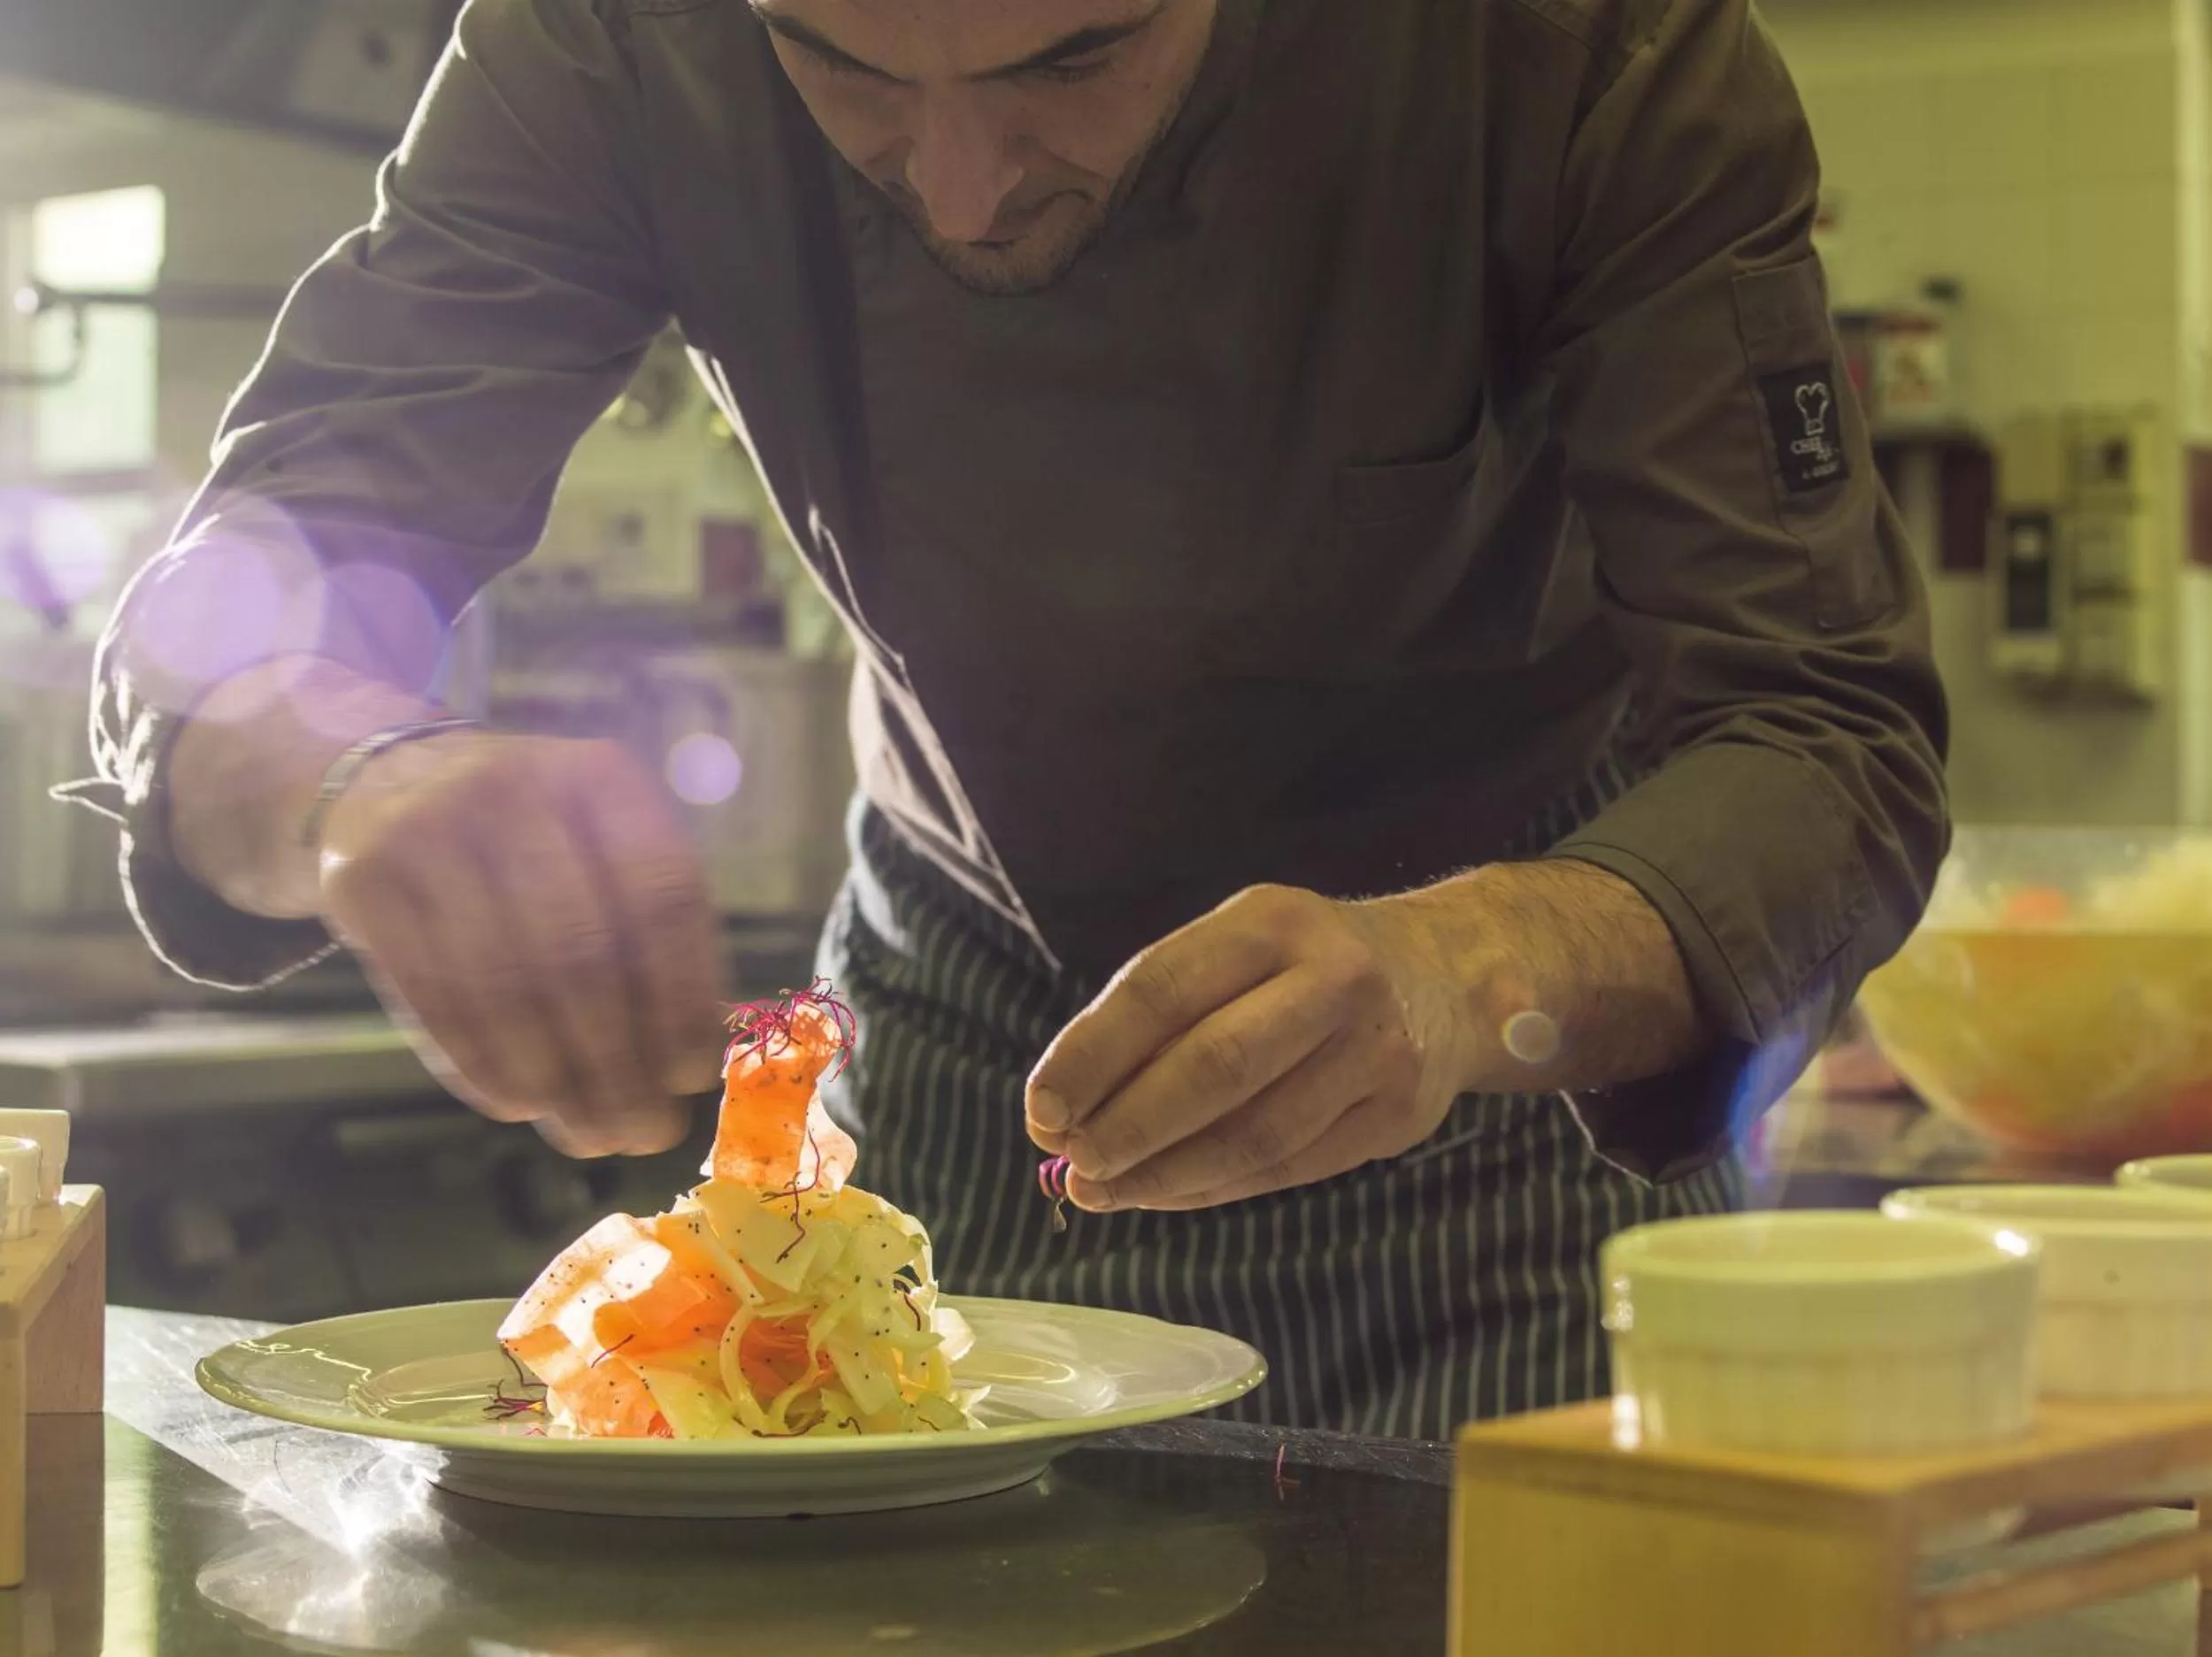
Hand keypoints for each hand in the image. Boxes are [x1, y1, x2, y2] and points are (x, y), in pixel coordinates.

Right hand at [317, 730, 725, 1157]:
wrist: (383, 786)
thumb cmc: (527, 840)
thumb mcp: (597, 842)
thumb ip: (647, 929)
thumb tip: (687, 1066)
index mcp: (600, 776)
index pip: (663, 895)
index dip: (683, 994)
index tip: (692, 1075)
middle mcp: (515, 787)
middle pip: (582, 952)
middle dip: (620, 1062)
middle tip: (645, 1133)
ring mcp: (429, 827)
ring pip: (504, 985)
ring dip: (553, 1081)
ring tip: (589, 1137)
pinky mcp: (363, 879)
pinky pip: (433, 996)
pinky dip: (481, 1065)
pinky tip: (518, 1104)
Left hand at [1023, 886, 1474, 1210]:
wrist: (1449, 976)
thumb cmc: (1306, 964)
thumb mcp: (1243, 945)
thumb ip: (1165, 1010)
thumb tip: (1067, 1105)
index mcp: (1272, 921)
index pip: (1163, 988)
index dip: (1093, 1055)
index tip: (1042, 1110)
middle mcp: (1333, 978)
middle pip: (1214, 1065)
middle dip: (1129, 1125)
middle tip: (1071, 1164)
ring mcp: (1375, 1050)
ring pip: (1255, 1132)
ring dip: (1165, 1175)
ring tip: (1102, 1191)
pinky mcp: (1397, 1115)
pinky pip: (1291, 1167)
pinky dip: (1216, 1189)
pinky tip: (1167, 1194)